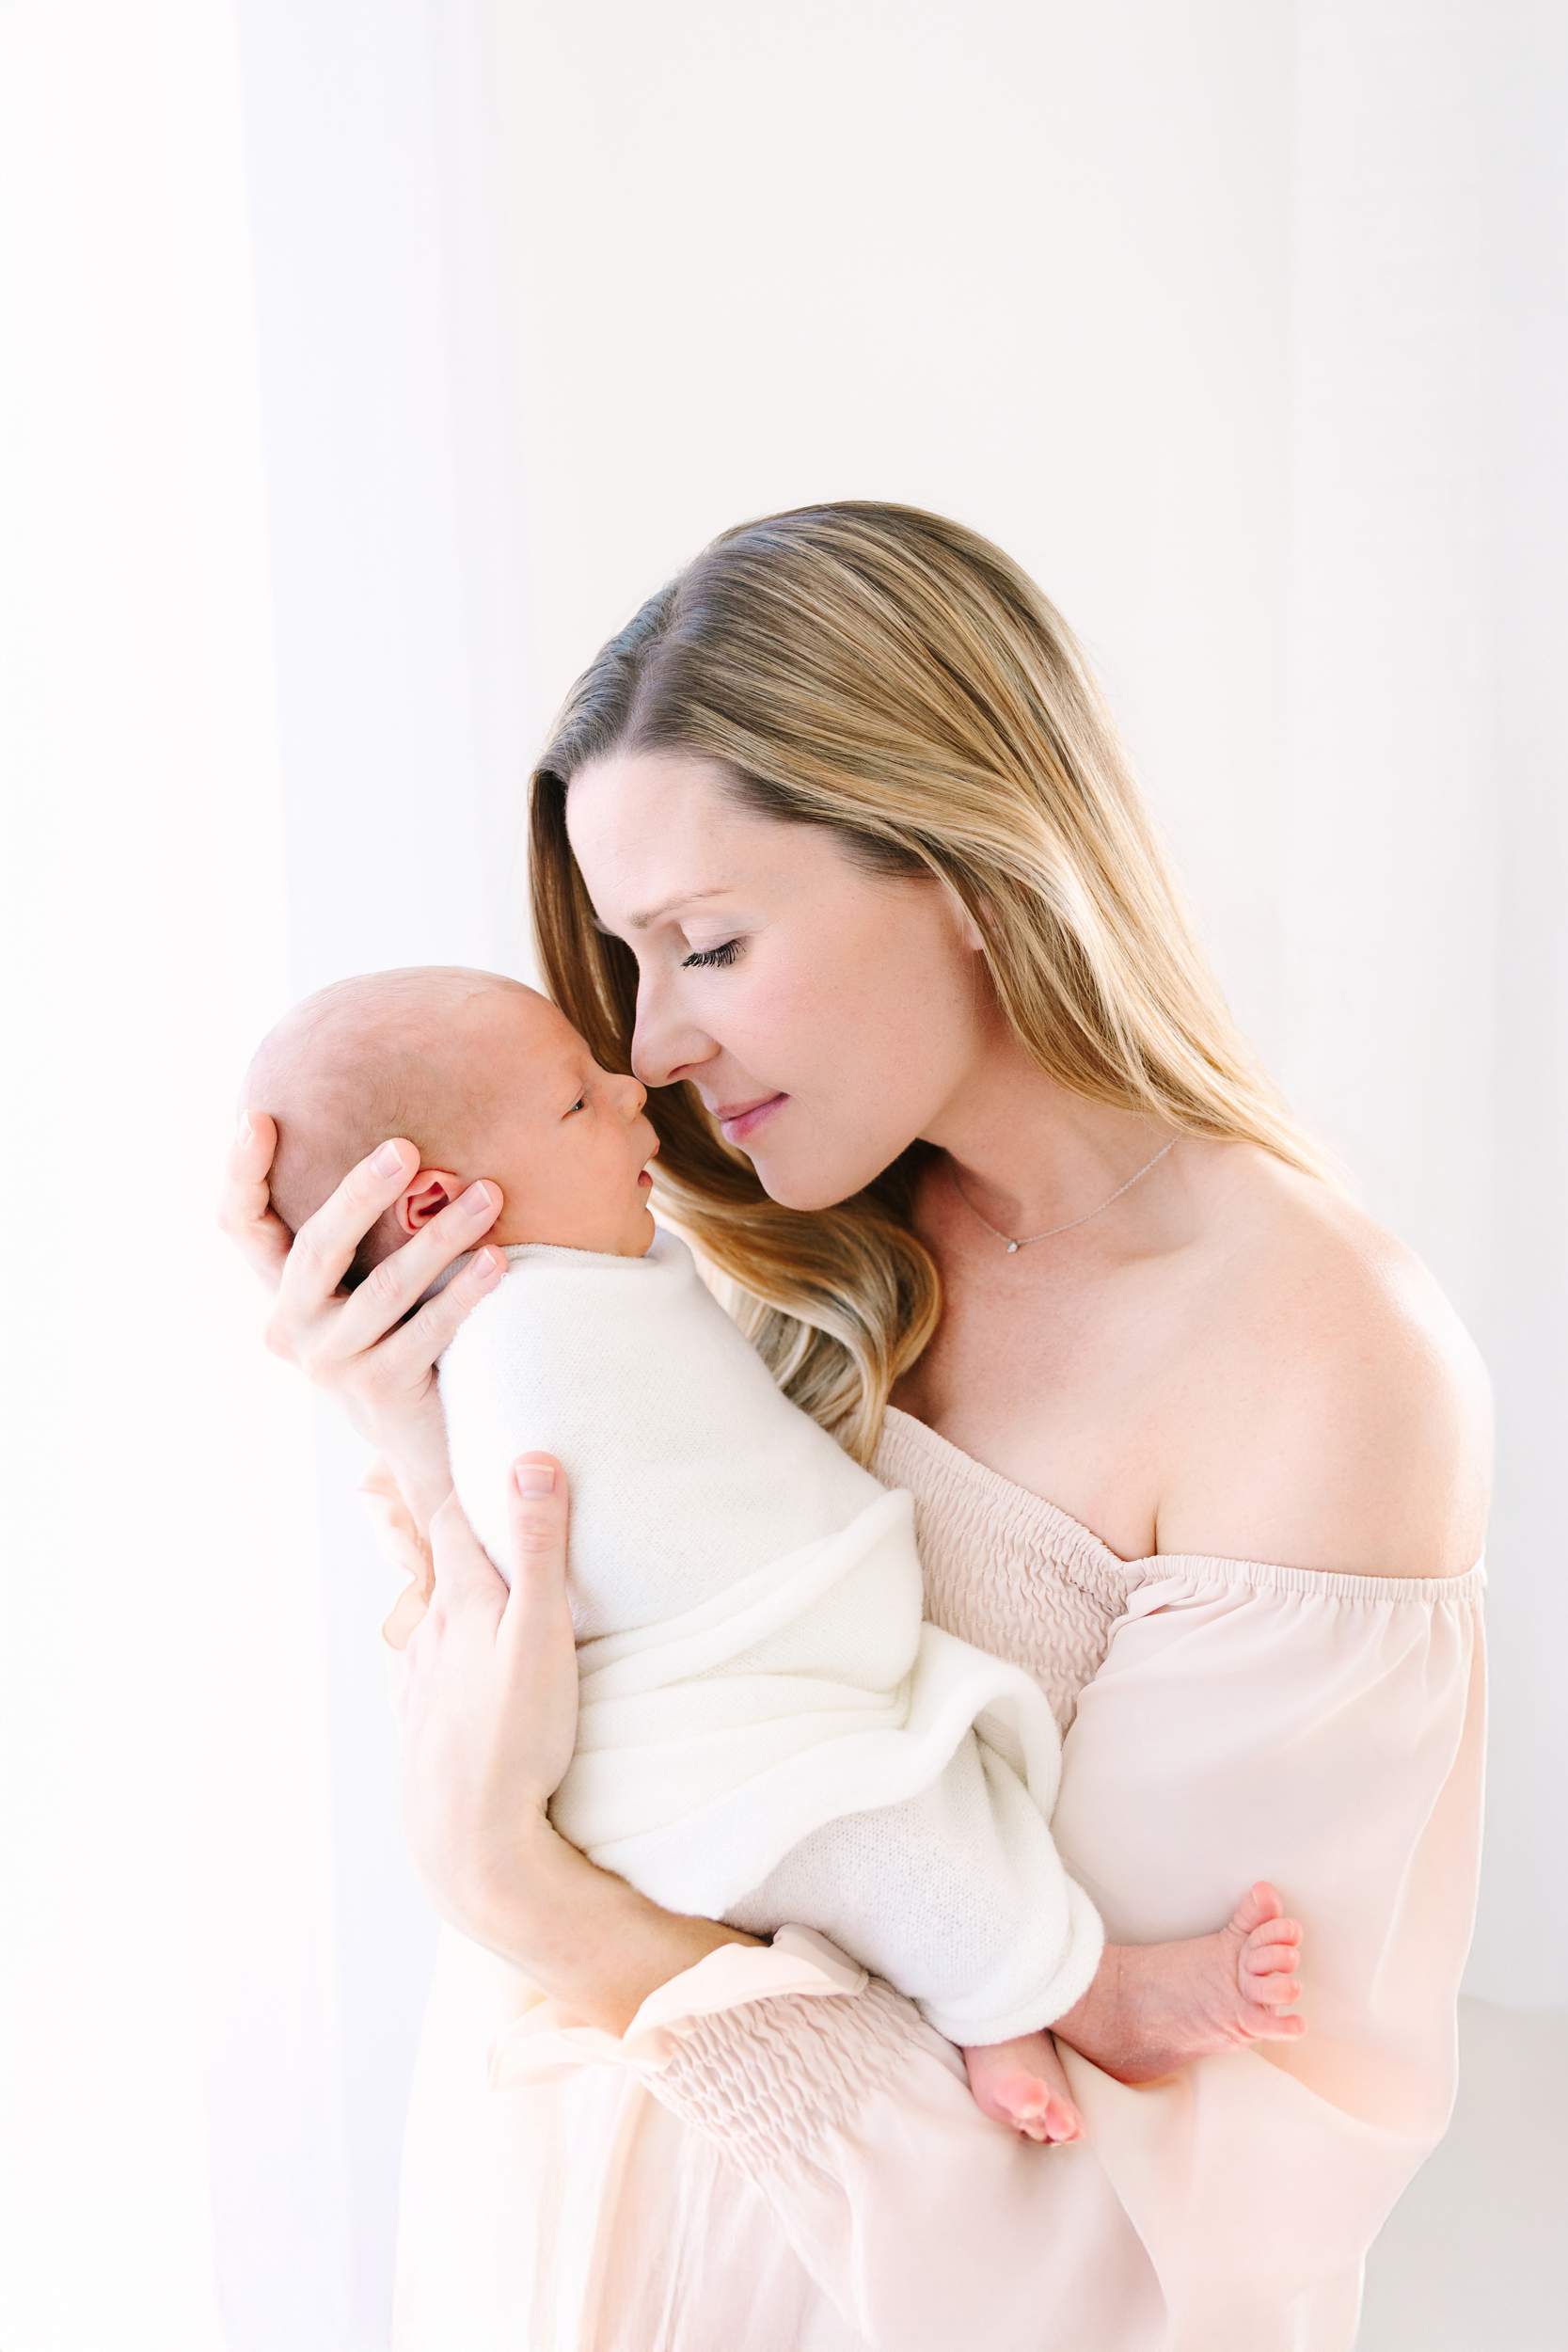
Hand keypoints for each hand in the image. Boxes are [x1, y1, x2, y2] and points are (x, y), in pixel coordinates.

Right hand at [218, 1110, 504, 1516]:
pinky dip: (465, 1292)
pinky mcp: (378, 1391)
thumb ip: (361, 1230)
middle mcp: (290, 1327)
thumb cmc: (400, 1336)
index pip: (239, 1224)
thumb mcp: (366, 1281)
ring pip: (385, 1288)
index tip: (255, 1117)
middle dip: (360, 1193)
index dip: (241, 1172)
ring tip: (489, 1196)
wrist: (423, 1442)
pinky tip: (497, 1260)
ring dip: (441, 1236)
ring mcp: (331, 1363)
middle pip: (316, 1248)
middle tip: (406, 1148)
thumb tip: (400, 1142)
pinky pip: (427, 1330)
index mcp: (281, 1289)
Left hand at [384, 1454, 580, 1953]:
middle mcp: (427, 1634)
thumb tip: (531, 1460)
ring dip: (442, 1590)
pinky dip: (437, 1648)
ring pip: (427, 1617)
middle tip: (445, 1497)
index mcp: (457, 1602)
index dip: (467, 1481)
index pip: (453, 1518)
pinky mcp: (422, 1725)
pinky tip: (448, 1664)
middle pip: (434, 1564)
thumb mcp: (541, 1635)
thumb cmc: (513, 1738)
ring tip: (457, 1575)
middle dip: (445, 1529)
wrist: (467, 1843)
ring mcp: (418, 1682)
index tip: (474, 1448)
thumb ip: (538, 1549)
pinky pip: (426, 1669)